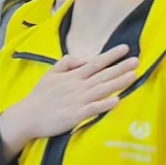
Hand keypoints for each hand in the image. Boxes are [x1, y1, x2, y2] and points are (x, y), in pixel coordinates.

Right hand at [0, 47, 138, 153]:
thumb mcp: (51, 73)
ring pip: (102, 90)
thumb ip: (68, 63)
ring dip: (118, 82)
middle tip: (137, 60)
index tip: (126, 48)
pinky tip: (117, 100)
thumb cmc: (41, 95)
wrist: (28, 116)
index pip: (96, 63)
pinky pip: (93, 109)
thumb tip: (84, 60)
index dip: (111, 55)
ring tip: (133, 75)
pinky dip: (105, 105)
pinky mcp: (75, 115)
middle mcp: (78, 86)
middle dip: (121, 67)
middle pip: (103, 75)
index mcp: (73, 76)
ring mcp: (78, 101)